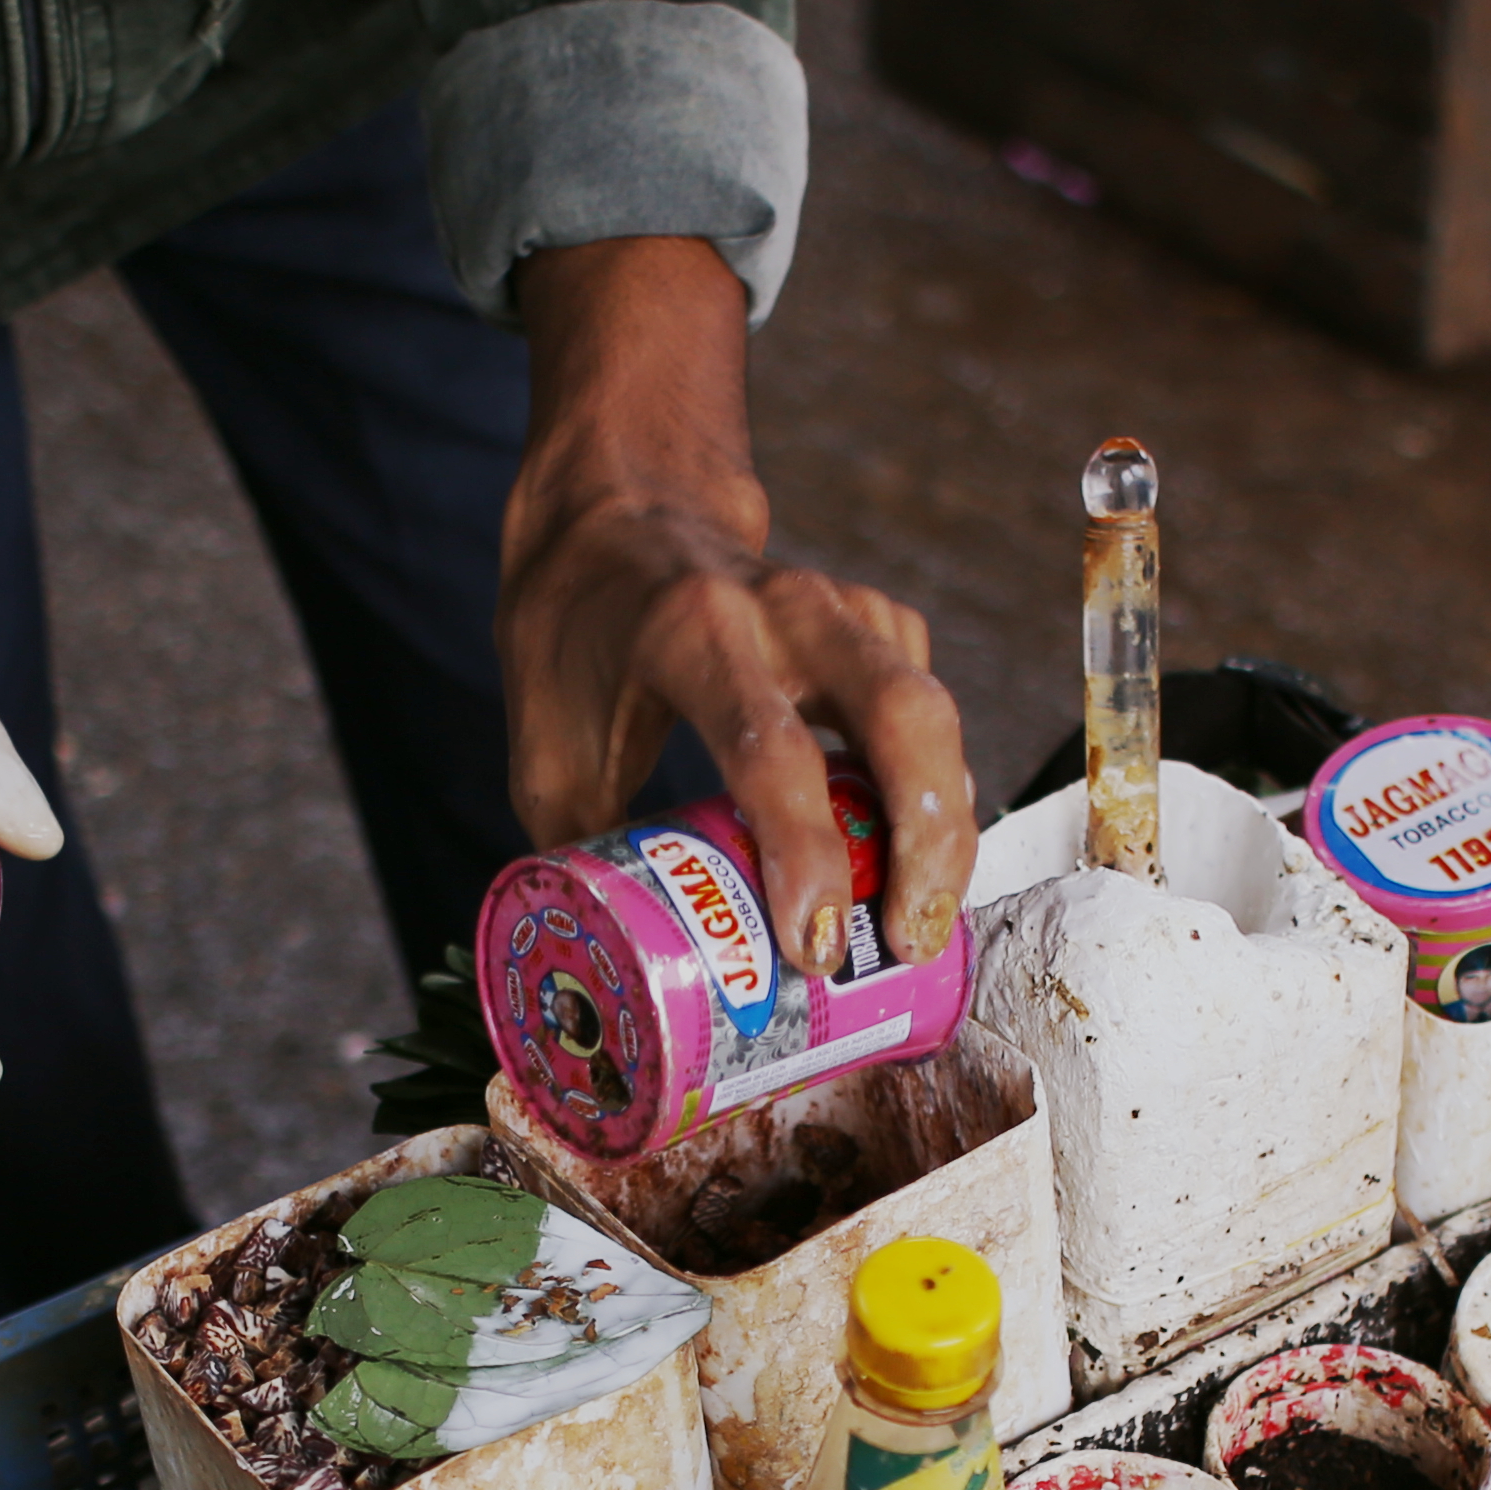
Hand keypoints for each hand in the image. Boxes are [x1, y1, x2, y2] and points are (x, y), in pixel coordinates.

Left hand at [500, 240, 977, 971]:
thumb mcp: (546, 742)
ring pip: (931, 713)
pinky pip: (925, 712)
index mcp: (690, 630)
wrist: (616, 513)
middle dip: (926, 841)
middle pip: (901, 717)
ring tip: (920, 925)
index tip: (816, 949)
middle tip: (907, 943)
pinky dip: (932, 787)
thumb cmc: (574, 637)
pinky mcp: (876, 623)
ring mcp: (842, 607)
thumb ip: (586, 853)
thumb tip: (616, 976)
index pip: (771, 751)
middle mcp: (784, 607)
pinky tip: (913, 855)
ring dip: (944, 823)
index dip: (804, 856)